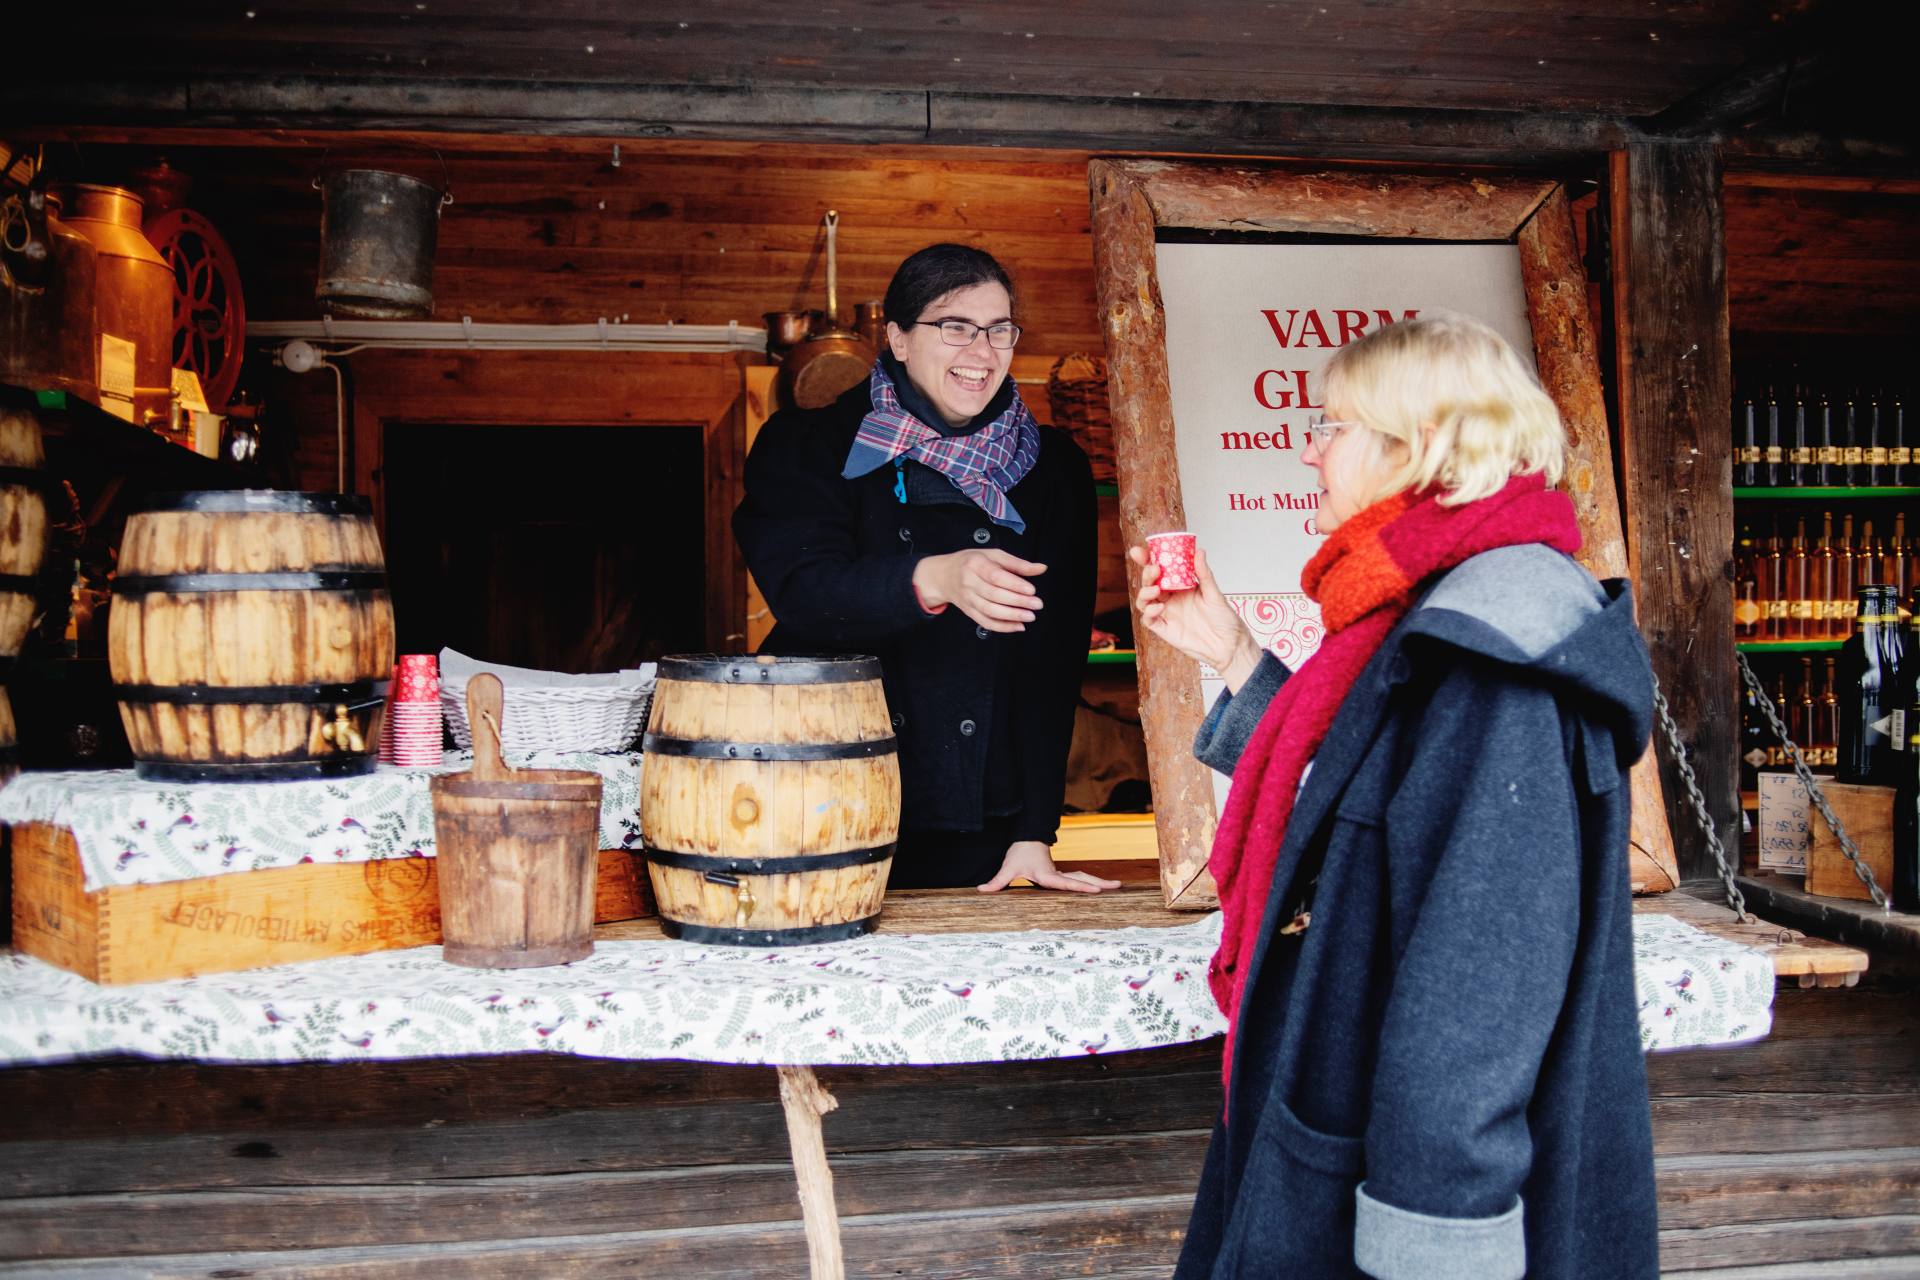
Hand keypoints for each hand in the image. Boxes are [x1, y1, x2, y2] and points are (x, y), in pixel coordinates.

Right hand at [913, 548, 1045, 632]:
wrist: (943, 575)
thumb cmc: (971, 562)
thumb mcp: (993, 555)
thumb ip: (1017, 563)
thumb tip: (1041, 568)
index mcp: (975, 564)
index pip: (995, 576)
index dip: (1014, 584)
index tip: (1031, 590)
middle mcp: (969, 582)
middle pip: (994, 595)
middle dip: (1018, 601)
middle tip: (1037, 604)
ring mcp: (967, 599)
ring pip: (989, 610)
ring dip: (1012, 616)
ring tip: (1030, 616)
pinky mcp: (968, 611)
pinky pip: (985, 622)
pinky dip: (1003, 627)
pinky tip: (1018, 626)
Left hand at [978, 840, 1123, 894]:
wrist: (1026, 839)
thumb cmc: (1019, 853)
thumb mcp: (1008, 867)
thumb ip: (997, 881)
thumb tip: (982, 890)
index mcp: (1047, 875)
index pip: (1065, 883)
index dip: (1080, 887)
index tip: (1095, 890)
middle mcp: (1057, 875)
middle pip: (1081, 878)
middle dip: (1099, 883)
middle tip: (1118, 886)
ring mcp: (1061, 874)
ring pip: (1083, 877)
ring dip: (1098, 881)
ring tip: (1117, 886)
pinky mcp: (1061, 875)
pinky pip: (1079, 879)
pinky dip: (1091, 882)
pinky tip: (1100, 888)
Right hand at [1128, 544, 1262, 691]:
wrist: (1228, 646)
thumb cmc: (1224, 620)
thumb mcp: (1215, 594)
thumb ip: (1204, 574)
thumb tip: (1199, 552)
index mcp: (1181, 586)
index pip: (1161, 570)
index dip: (1147, 560)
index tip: (1140, 551)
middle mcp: (1171, 598)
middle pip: (1150, 582)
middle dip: (1146, 574)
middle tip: (1154, 569)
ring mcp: (1166, 613)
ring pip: (1145, 600)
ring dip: (1145, 592)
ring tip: (1156, 590)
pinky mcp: (1164, 629)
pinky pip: (1148, 619)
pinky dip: (1149, 612)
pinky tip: (1159, 608)